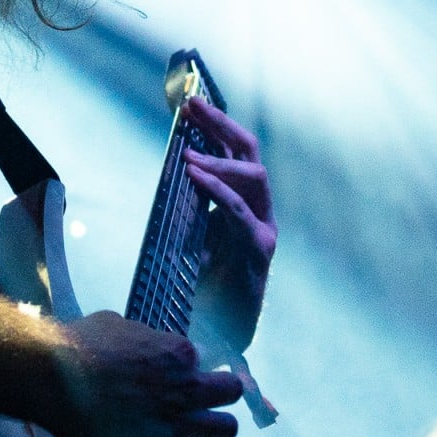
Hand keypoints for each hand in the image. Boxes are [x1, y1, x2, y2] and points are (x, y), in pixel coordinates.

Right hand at [50, 309, 241, 436]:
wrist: (55, 380)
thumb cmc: (80, 345)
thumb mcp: (117, 325)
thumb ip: (143, 338)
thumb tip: (144, 344)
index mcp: (178, 352)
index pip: (203, 357)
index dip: (188, 363)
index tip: (174, 368)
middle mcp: (187, 388)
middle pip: (231, 390)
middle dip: (220, 391)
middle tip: (202, 396)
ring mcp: (178, 424)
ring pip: (226, 430)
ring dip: (215, 427)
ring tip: (198, 428)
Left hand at [180, 97, 276, 344]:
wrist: (221, 331)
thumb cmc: (205, 285)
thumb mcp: (191, 234)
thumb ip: (189, 205)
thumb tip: (171, 169)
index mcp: (245, 202)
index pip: (237, 152)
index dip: (216, 126)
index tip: (188, 105)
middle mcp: (261, 209)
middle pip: (250, 153)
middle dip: (221, 126)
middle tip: (192, 108)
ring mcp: (264, 228)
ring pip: (254, 177)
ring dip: (220, 160)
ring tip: (189, 154)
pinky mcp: (260, 250)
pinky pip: (241, 212)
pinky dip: (219, 191)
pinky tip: (196, 177)